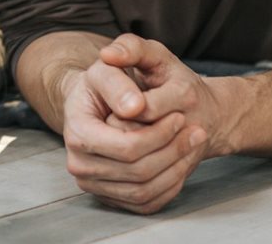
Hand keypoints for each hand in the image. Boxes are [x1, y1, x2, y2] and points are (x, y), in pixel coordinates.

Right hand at [59, 36, 208, 213]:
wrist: (95, 105)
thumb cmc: (103, 85)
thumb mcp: (108, 68)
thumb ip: (118, 79)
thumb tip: (135, 107)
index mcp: (77, 133)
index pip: (126, 146)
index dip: (159, 134)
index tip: (181, 116)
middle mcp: (79, 165)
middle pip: (138, 171)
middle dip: (172, 151)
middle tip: (195, 131)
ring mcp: (93, 186)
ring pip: (145, 190)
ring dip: (176, 168)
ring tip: (193, 143)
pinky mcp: (110, 198)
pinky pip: (147, 202)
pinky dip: (170, 185)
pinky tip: (182, 160)